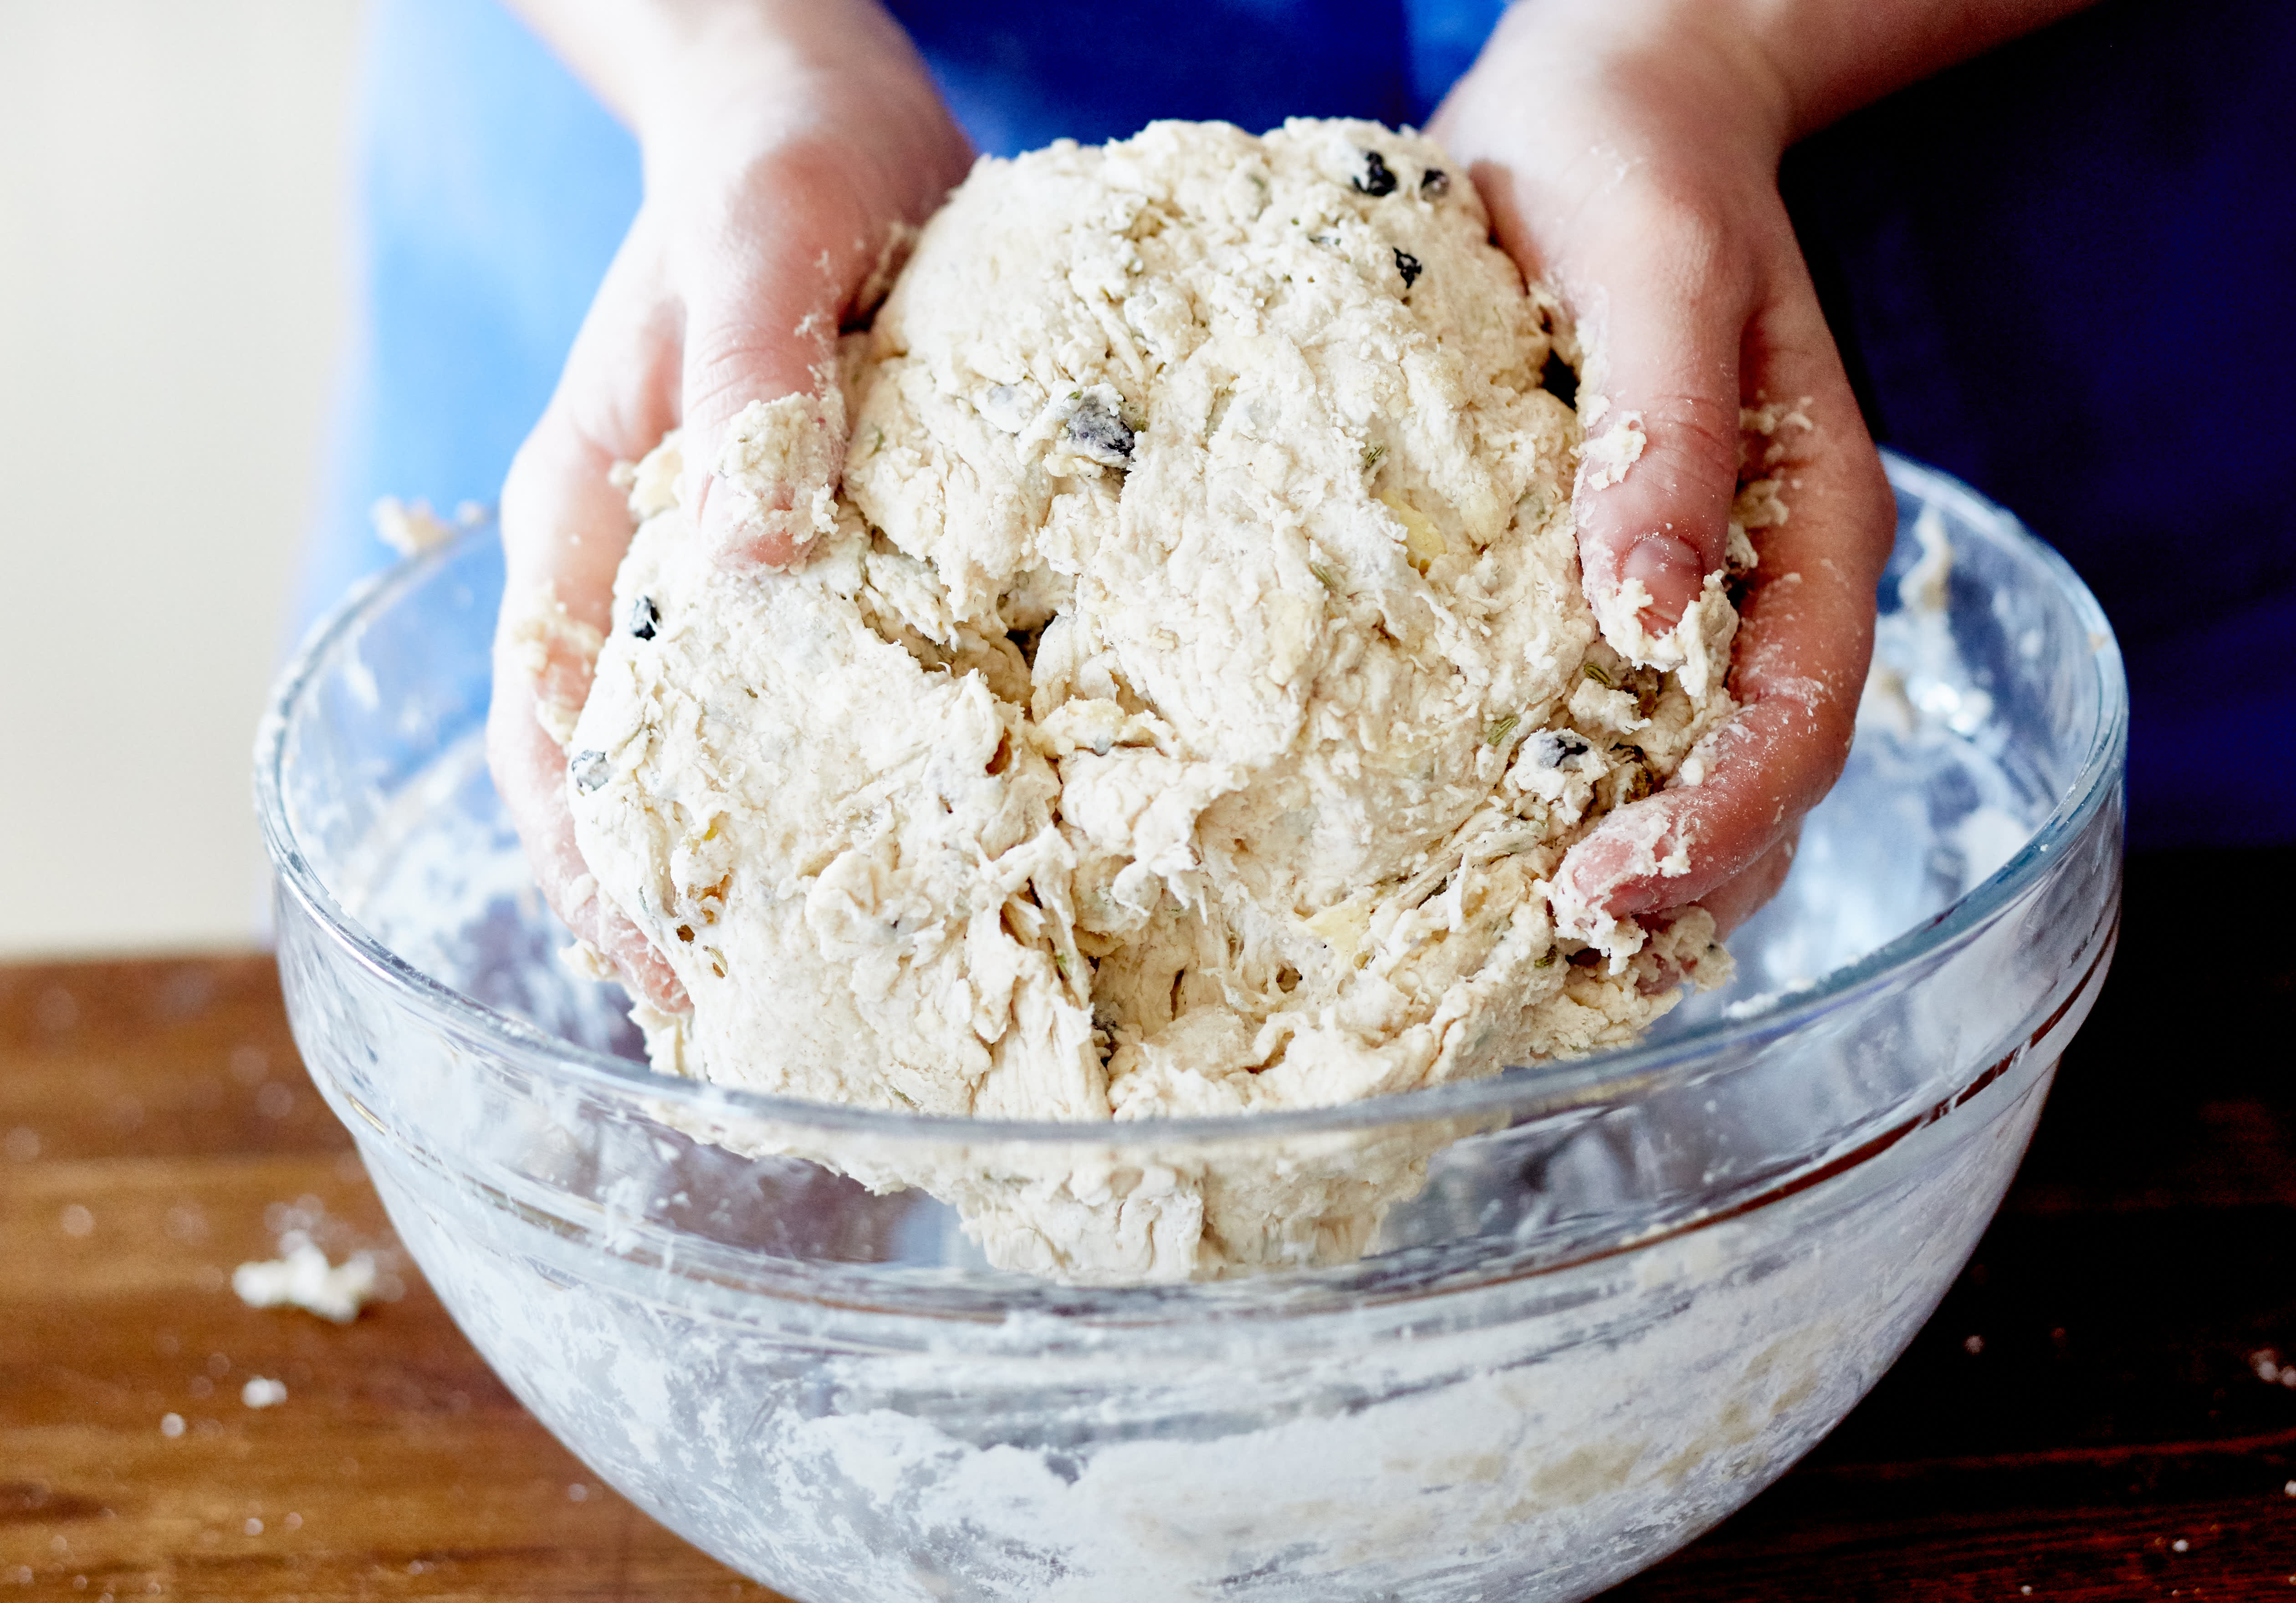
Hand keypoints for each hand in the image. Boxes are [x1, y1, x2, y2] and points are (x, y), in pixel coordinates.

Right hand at [489, 0, 971, 1006]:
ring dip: (782, 872)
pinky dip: (876, 777)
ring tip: (875, 992)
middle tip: (788, 1045)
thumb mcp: (761, 249)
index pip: (558, 745)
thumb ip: (751, 394)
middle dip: (692, 917)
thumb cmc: (773, 162)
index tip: (670, 985)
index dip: (597, 879)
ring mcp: (743, 573)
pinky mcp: (836, 556)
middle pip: (642, 785)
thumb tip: (754, 570)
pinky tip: (964, 844)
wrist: (821, 105)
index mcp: (591, 523)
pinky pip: (839, 693)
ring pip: (737, 757)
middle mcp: (655, 571)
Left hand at [1432, 0, 1894, 934]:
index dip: (1722, 820)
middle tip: (1554, 943)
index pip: (1799, 714)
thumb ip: (1664, 432)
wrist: (1601, 116)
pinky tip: (1493, 863)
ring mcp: (1692, 594)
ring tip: (1527, 949)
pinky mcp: (1605, 588)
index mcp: (1813, 520)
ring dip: (1635, 871)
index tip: (1613, 885)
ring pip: (1694, 775)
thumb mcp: (1655, 272)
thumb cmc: (1635, 171)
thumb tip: (1646, 612)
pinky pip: (1608, 725)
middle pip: (1760, 779)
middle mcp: (1765, 582)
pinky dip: (1571, 805)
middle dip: (1678, 879)